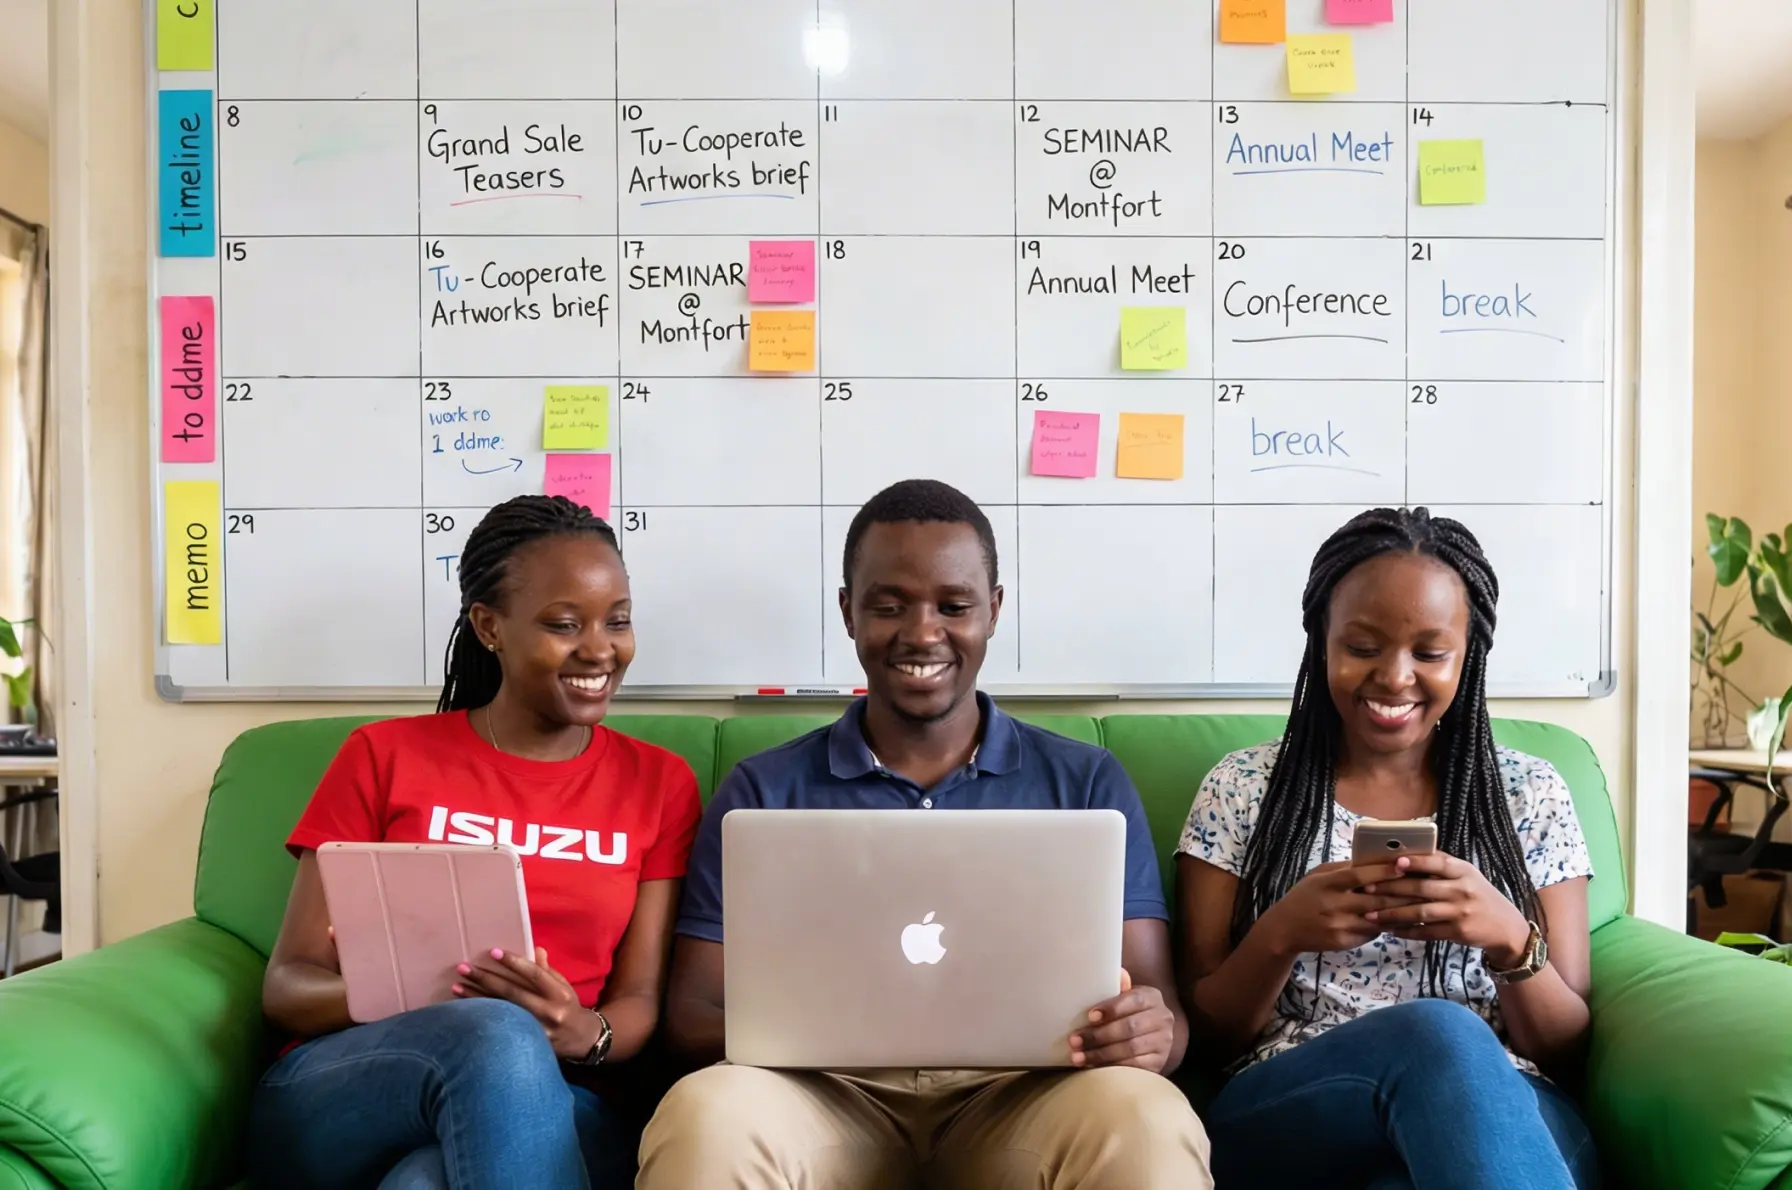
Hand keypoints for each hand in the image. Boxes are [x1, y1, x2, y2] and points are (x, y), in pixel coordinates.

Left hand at [453, 946, 598, 1060]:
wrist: (581, 1039)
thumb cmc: (569, 1006)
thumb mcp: (563, 986)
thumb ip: (547, 971)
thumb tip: (535, 949)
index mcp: (559, 993)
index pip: (534, 975)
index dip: (514, 963)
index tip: (493, 952)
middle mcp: (548, 1011)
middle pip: (512, 993)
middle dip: (485, 979)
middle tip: (464, 968)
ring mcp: (536, 1030)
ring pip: (502, 1011)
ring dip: (476, 998)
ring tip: (456, 986)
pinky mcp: (526, 1043)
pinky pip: (501, 1027)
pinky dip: (483, 1016)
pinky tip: (466, 1009)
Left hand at [1067, 969, 1174, 1073]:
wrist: (1148, 1040)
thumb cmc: (1127, 1014)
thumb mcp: (1123, 998)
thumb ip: (1117, 987)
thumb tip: (1118, 972)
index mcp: (1152, 997)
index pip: (1134, 1000)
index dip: (1111, 1008)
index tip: (1090, 1016)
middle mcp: (1163, 1019)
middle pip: (1129, 1028)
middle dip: (1098, 1036)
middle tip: (1074, 1041)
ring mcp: (1163, 1043)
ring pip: (1129, 1050)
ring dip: (1100, 1054)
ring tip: (1077, 1057)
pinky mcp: (1158, 1064)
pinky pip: (1133, 1067)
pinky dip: (1111, 1068)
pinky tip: (1092, 1068)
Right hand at [1259, 860, 1415, 956]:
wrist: (1284, 930)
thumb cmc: (1304, 897)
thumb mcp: (1318, 877)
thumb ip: (1343, 870)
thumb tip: (1373, 861)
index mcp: (1327, 884)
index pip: (1359, 875)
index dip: (1382, 870)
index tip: (1404, 863)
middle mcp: (1334, 906)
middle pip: (1375, 899)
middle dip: (1402, 893)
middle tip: (1425, 886)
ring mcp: (1340, 926)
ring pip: (1378, 919)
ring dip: (1400, 912)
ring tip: (1421, 903)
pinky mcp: (1344, 942)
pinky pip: (1372, 933)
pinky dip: (1387, 925)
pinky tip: (1402, 920)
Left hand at [1364, 854, 1531, 965]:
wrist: (1505, 927)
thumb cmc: (1478, 895)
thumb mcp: (1467, 875)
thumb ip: (1441, 866)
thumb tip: (1404, 854)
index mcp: (1463, 871)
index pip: (1437, 862)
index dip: (1415, 862)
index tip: (1393, 861)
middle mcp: (1462, 890)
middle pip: (1421, 888)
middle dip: (1391, 888)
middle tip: (1367, 889)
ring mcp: (1460, 912)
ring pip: (1420, 912)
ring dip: (1392, 913)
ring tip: (1370, 915)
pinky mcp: (1457, 932)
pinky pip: (1426, 931)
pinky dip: (1406, 931)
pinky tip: (1389, 930)